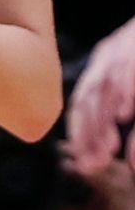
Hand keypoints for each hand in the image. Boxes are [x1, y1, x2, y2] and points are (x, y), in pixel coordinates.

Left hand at [73, 17, 134, 173]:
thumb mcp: (134, 95)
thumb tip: (132, 165)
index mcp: (106, 62)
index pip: (82, 102)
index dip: (80, 135)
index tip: (82, 165)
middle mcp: (110, 52)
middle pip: (90, 96)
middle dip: (89, 134)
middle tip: (93, 165)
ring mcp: (126, 44)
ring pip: (107, 83)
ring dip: (104, 118)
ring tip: (108, 149)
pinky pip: (129, 66)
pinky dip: (125, 90)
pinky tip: (124, 113)